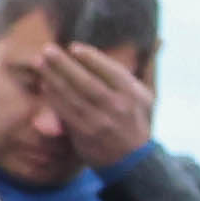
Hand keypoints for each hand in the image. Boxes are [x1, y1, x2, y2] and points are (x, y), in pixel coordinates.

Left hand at [37, 36, 158, 170]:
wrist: (131, 160)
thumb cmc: (136, 121)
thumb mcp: (147, 96)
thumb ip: (146, 69)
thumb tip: (159, 41)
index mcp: (132, 94)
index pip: (110, 71)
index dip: (91, 58)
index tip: (74, 47)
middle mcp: (116, 106)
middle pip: (86, 82)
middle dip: (65, 65)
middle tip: (47, 49)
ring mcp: (99, 121)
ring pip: (72, 97)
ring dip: (54, 79)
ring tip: (40, 63)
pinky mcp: (85, 133)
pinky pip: (66, 112)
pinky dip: (54, 97)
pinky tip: (45, 85)